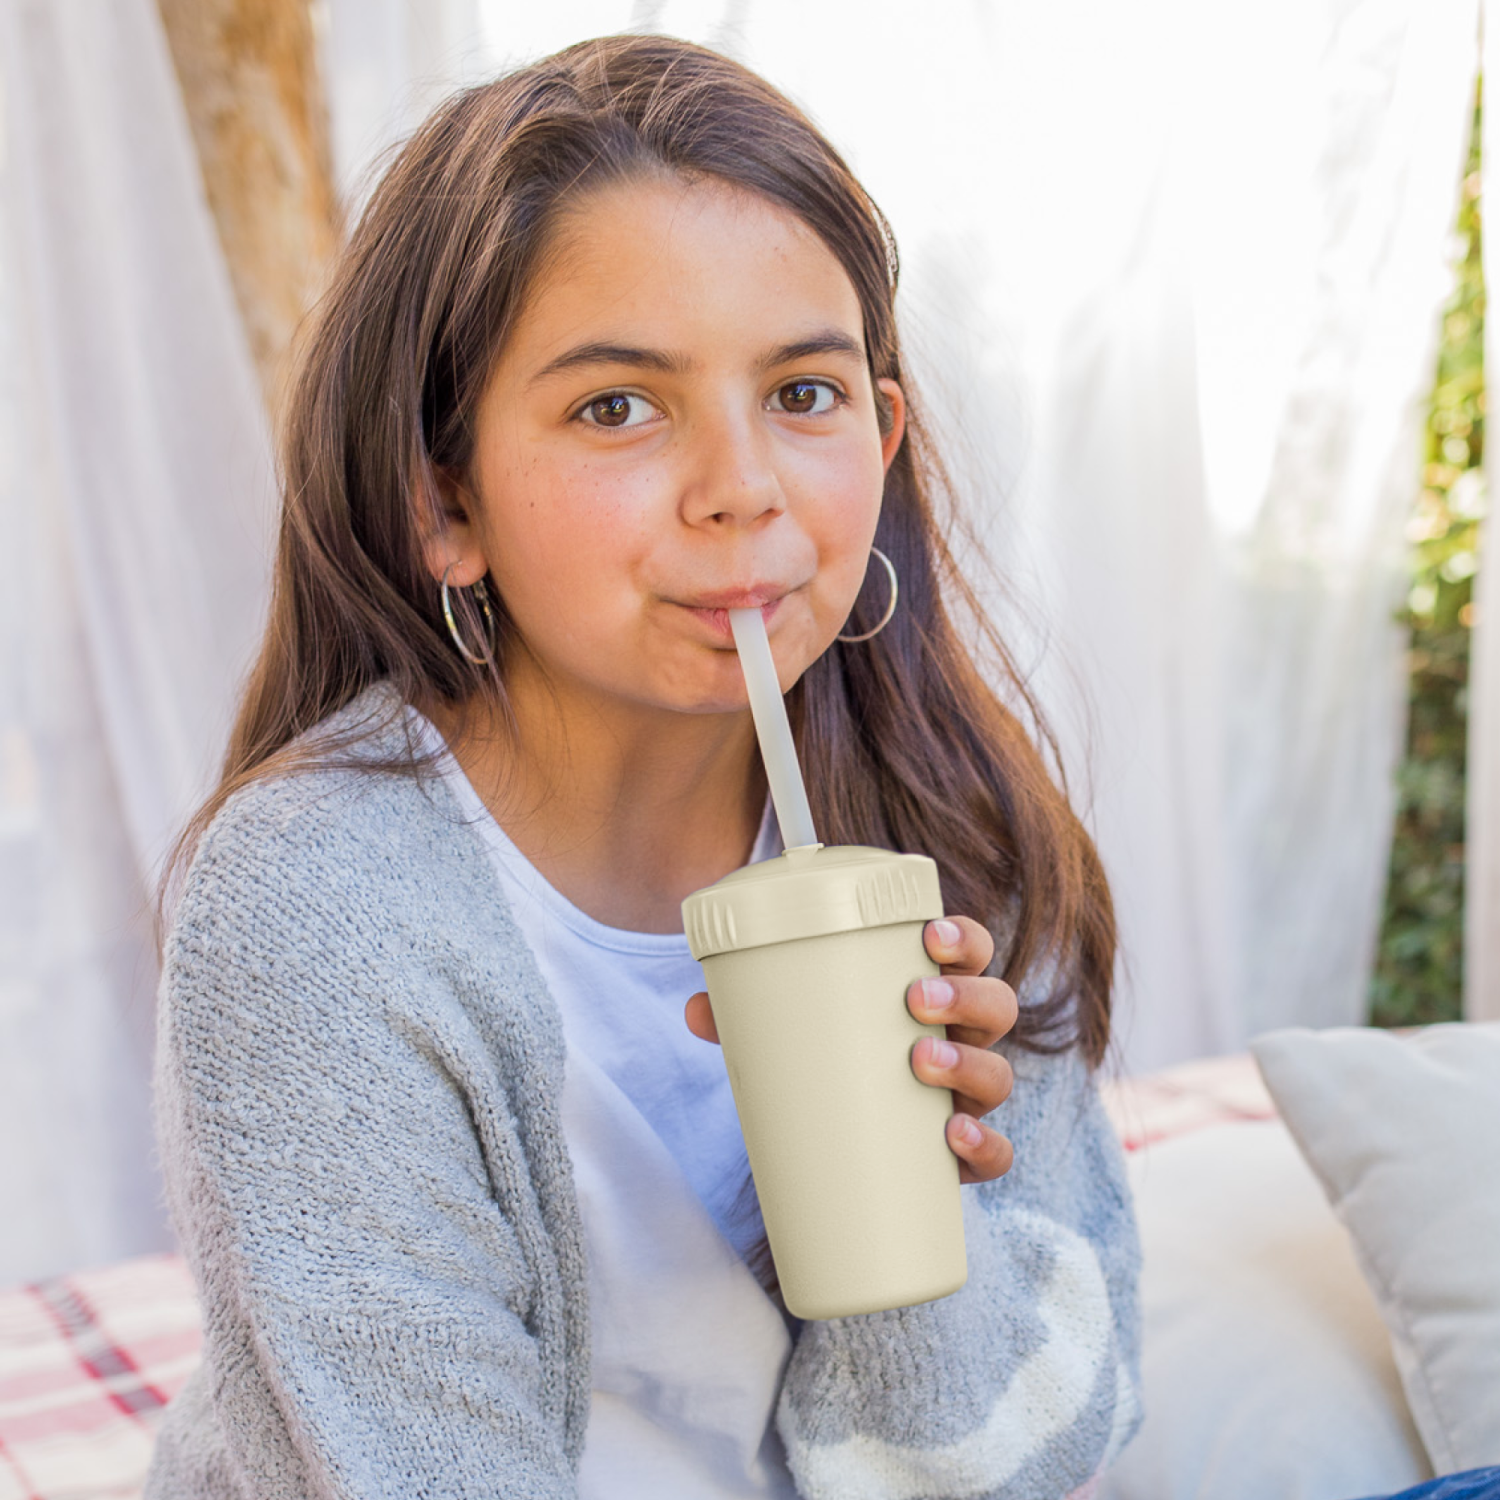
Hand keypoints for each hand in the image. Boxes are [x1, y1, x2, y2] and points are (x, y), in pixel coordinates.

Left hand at [684, 914, 1016, 1186]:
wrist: (834, 1144)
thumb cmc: (823, 1062)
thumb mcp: (790, 1032)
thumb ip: (746, 1015)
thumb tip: (697, 1009)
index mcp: (932, 992)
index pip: (970, 951)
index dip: (963, 938)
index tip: (929, 933)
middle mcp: (961, 1039)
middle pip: (996, 1006)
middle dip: (965, 996)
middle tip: (914, 998)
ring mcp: (965, 1096)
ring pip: (998, 1074)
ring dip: (969, 1063)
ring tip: (921, 1060)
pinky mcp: (959, 1155)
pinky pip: (995, 1154)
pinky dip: (984, 1146)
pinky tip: (954, 1136)